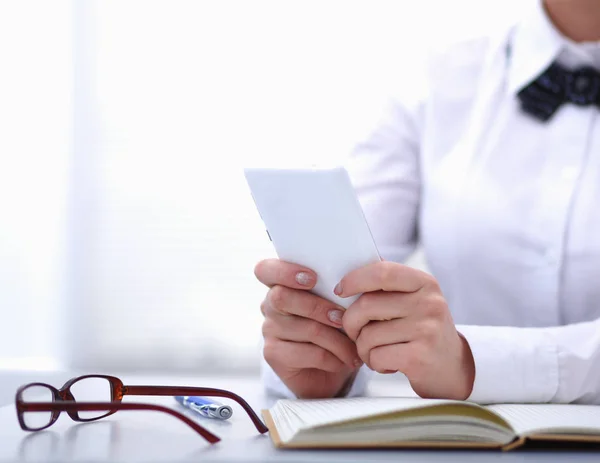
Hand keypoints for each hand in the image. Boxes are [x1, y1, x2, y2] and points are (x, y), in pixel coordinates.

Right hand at [255, 259, 362, 398]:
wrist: (329, 371)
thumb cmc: (336, 328)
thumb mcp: (338, 303)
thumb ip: (339, 286)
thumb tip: (360, 275)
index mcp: (282, 284)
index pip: (266, 270)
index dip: (284, 271)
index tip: (312, 278)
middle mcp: (270, 305)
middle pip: (282, 297)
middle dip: (318, 307)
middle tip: (342, 318)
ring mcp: (269, 330)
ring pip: (304, 327)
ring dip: (336, 339)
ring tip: (355, 347)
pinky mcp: (273, 354)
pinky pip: (308, 353)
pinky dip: (333, 358)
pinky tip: (345, 360)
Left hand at [338, 261, 474, 399]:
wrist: (452, 368)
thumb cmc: (421, 330)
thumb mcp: (413, 300)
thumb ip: (386, 285)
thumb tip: (347, 273)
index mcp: (425, 283)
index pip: (382, 272)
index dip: (354, 279)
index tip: (340, 290)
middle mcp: (429, 303)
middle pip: (367, 305)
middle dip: (350, 322)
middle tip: (354, 333)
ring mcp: (426, 330)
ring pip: (368, 335)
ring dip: (362, 348)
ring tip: (375, 351)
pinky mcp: (420, 357)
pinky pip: (376, 356)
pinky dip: (374, 363)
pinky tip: (386, 363)